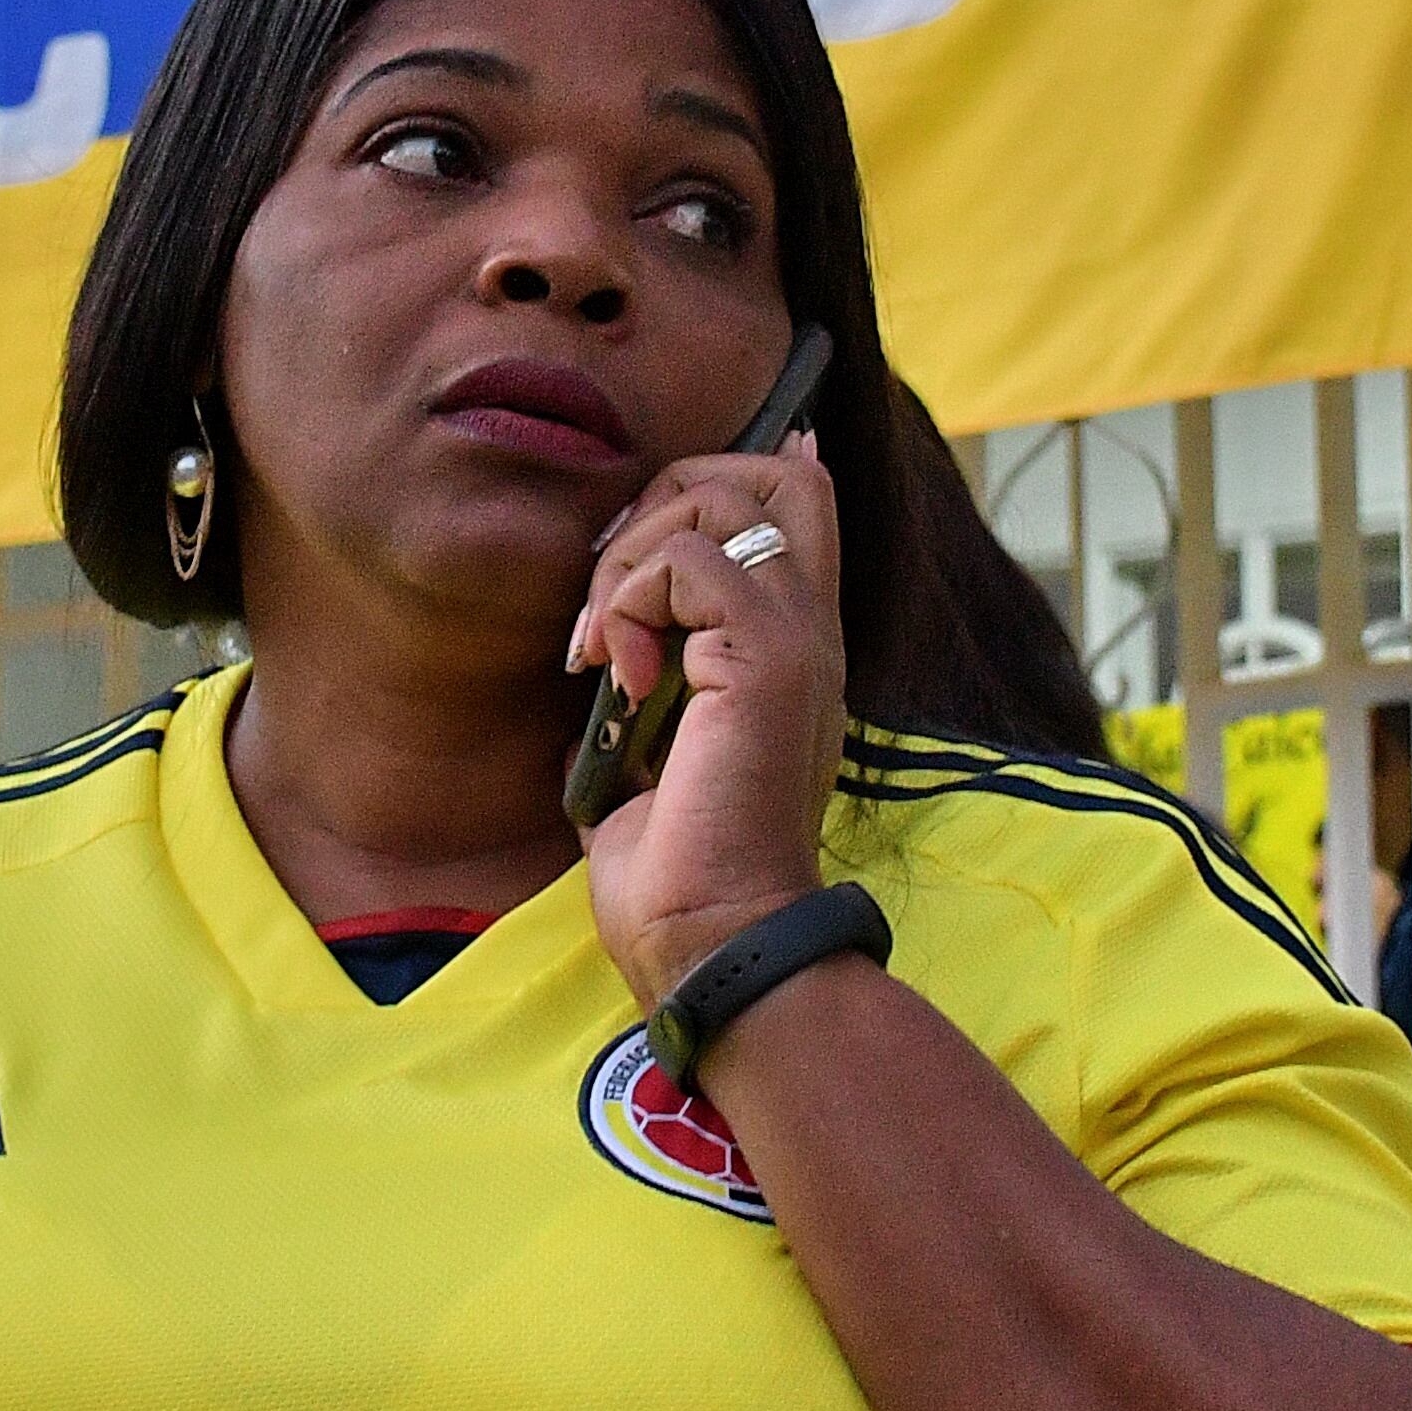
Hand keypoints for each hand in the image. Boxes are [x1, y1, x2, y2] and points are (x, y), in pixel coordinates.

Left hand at [570, 436, 845, 1006]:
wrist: (713, 939)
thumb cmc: (677, 870)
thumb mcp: (652, 744)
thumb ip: (648, 672)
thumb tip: (610, 635)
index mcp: (794, 647)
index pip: (801, 502)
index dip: (734, 474)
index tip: (646, 532)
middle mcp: (810, 629)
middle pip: (769, 471)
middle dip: (663, 500)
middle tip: (610, 595)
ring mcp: (797, 636)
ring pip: (716, 494)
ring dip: (627, 556)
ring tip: (601, 645)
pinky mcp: (766, 657)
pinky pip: (684, 557)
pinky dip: (627, 600)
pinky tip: (616, 675)